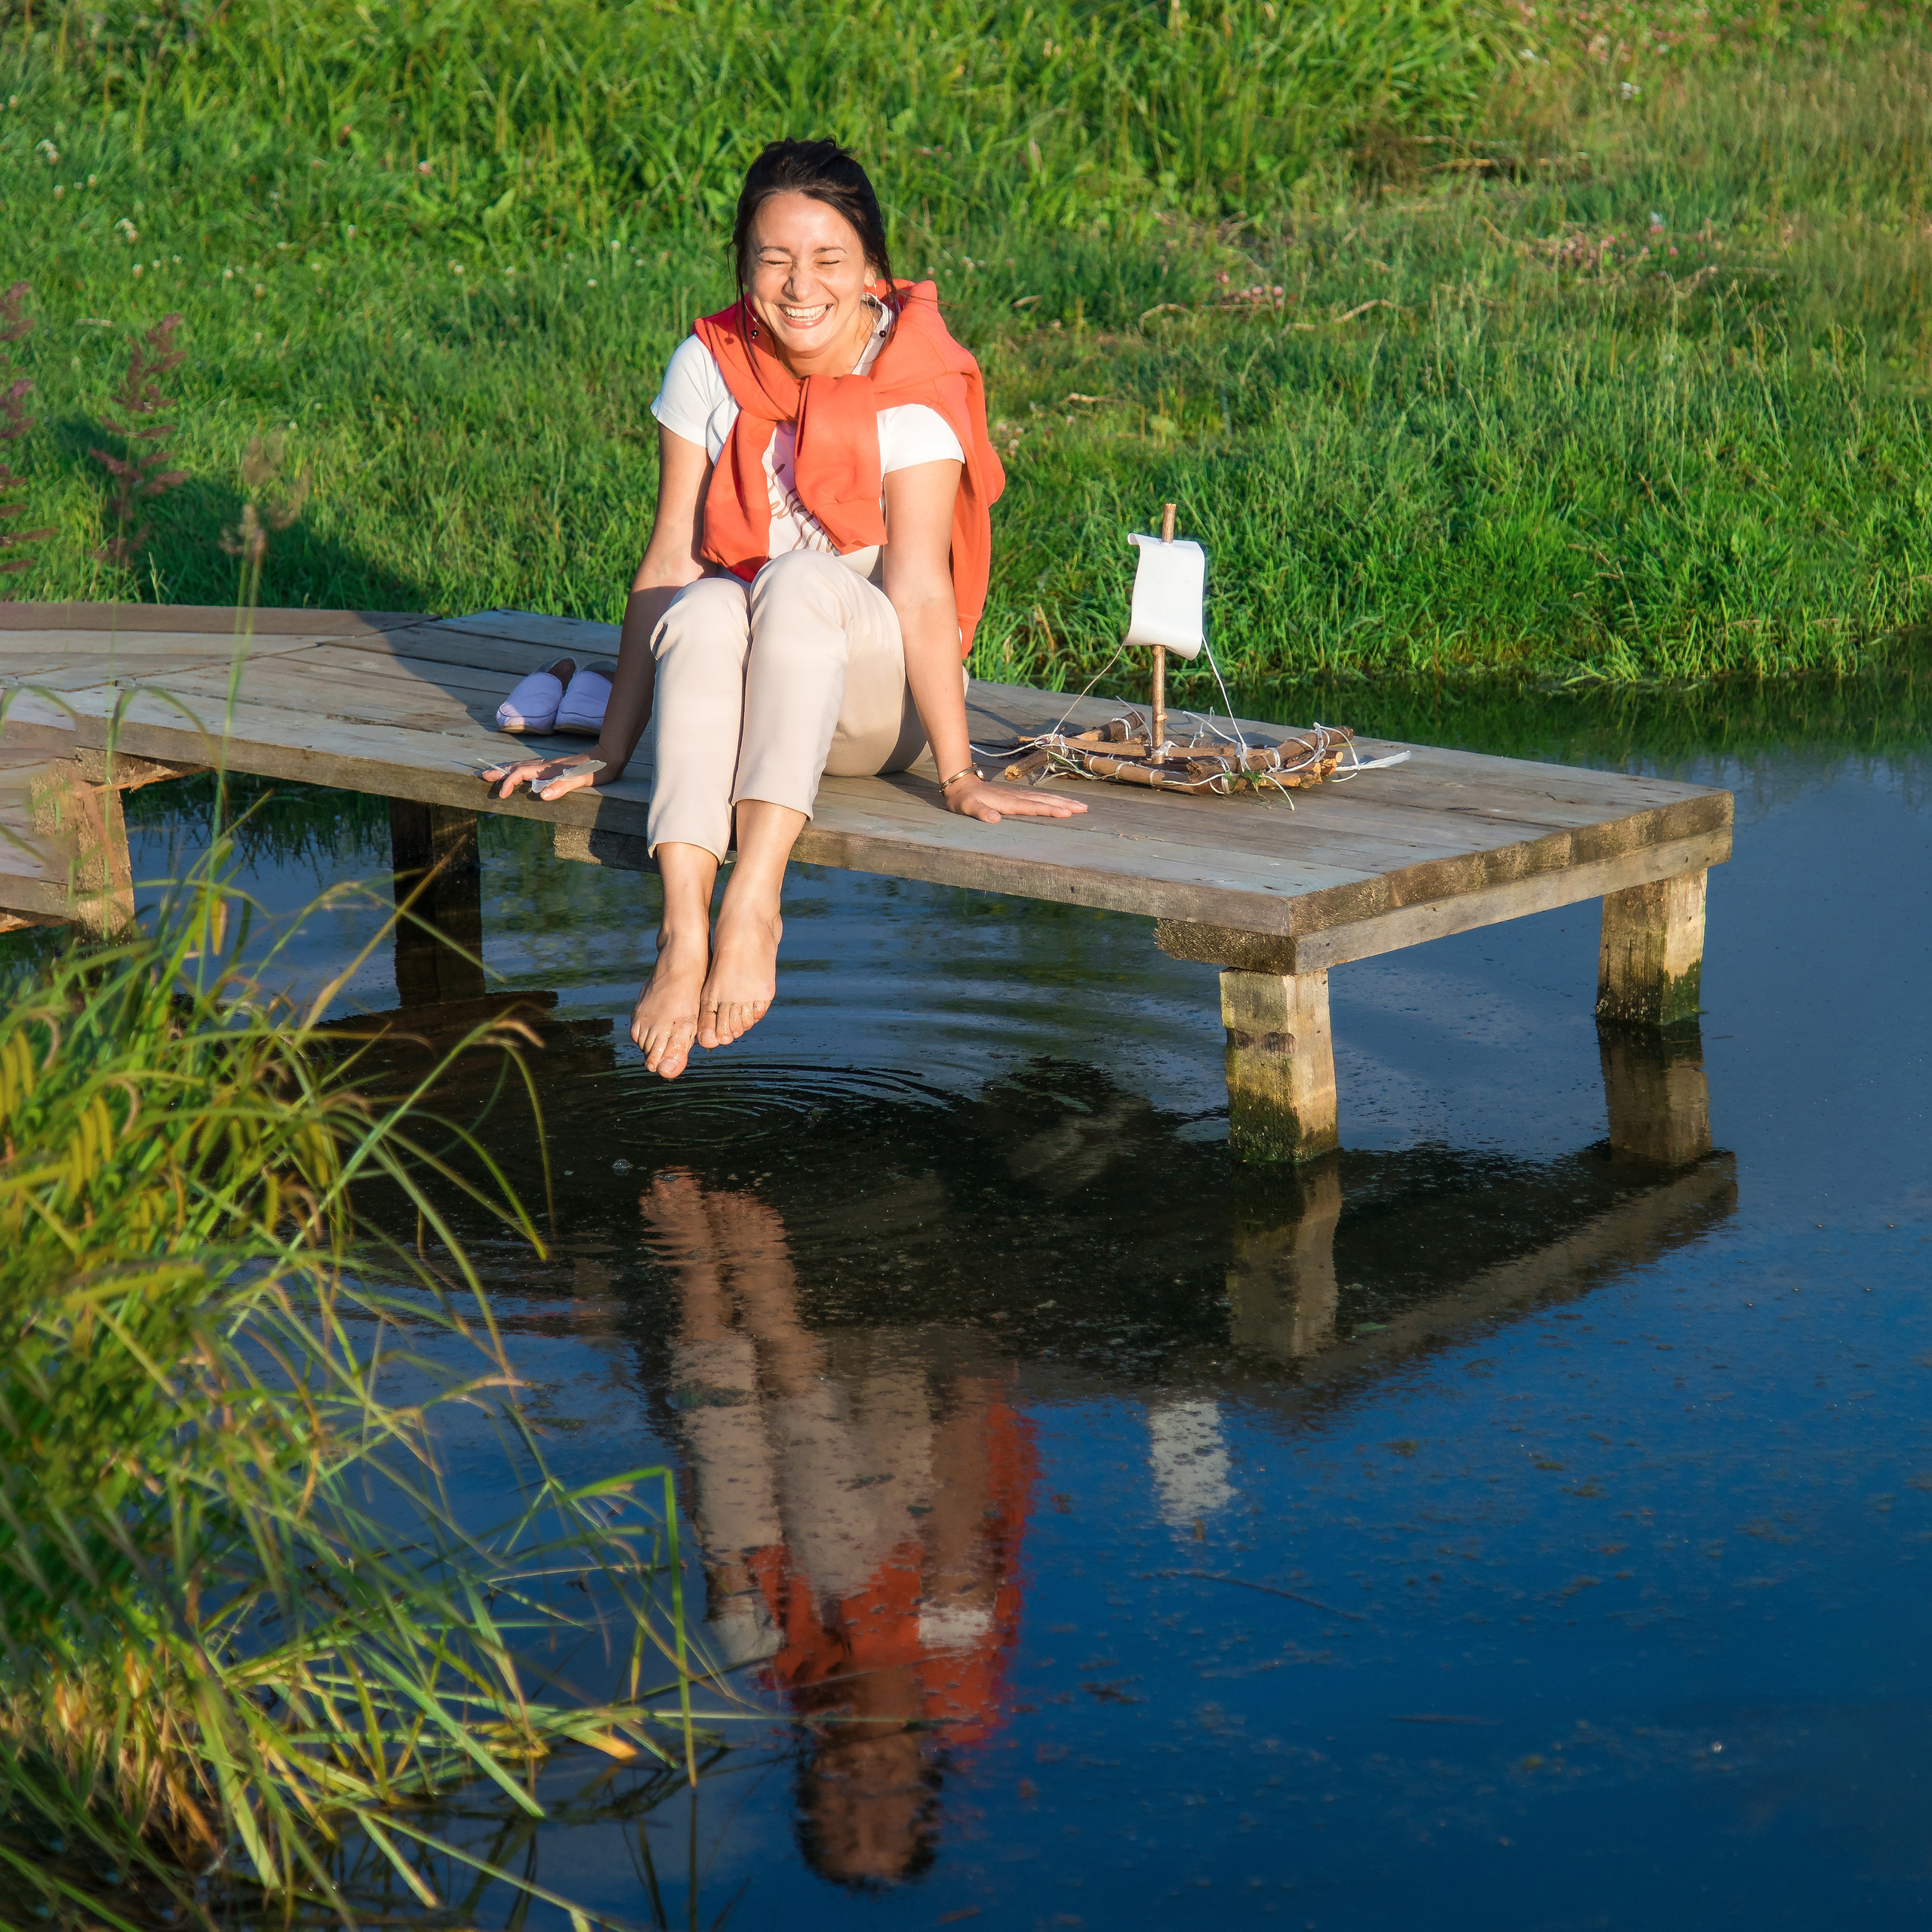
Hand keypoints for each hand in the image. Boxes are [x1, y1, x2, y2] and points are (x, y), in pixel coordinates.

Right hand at [479, 753, 606, 802]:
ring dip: (506, 769)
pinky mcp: (554, 767)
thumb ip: (562, 786)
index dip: (509, 783)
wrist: (608, 758)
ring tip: (492, 773)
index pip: (521, 774)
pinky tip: (519, 773)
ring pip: (522, 765)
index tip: (500, 795)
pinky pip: (530, 767)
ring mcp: (549, 765)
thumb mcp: (581, 781)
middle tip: (482, 777)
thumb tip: (542, 795)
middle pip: (516, 766)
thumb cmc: (595, 770)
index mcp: (548, 769)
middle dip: (499, 772)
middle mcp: (546, 765)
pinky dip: (518, 769)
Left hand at [943, 776, 1086, 823]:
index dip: (1050, 810)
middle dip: (1065, 804)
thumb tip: (995, 819)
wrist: (961, 784)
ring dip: (1063, 801)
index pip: (1033, 807)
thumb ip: (981, 812)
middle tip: (1084, 809)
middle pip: (1045, 800)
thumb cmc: (964, 800)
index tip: (1067, 813)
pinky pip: (1040, 798)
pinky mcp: (1017, 796)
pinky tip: (1062, 803)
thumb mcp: (967, 807)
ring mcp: (1018, 795)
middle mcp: (1017, 797)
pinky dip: (1053, 800)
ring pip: (1045, 798)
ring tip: (1081, 806)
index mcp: (1008, 802)